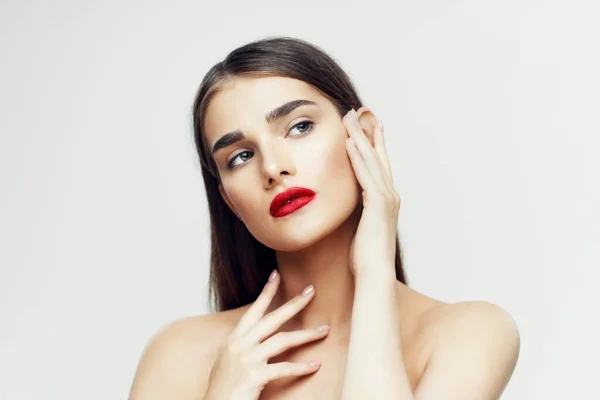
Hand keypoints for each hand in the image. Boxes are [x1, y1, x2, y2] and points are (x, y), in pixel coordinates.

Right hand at [204, 270, 328, 399]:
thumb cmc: (222, 388)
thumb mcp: (227, 360)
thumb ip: (242, 346)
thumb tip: (257, 338)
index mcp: (234, 339)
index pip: (253, 310)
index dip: (266, 292)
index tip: (277, 275)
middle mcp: (240, 344)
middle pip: (273, 318)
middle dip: (294, 303)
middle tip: (311, 291)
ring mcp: (247, 359)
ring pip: (283, 340)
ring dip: (306, 334)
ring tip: (324, 330)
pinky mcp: (254, 375)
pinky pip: (284, 367)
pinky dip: (301, 367)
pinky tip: (315, 365)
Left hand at [344, 108, 400, 278]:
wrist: (375, 275)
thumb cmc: (366, 258)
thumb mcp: (363, 230)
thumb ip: (360, 216)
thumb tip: (353, 213)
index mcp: (386, 201)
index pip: (379, 167)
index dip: (373, 145)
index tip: (367, 128)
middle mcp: (390, 195)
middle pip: (378, 157)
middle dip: (367, 133)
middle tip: (357, 113)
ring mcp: (386, 199)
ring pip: (371, 161)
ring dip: (359, 138)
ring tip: (349, 118)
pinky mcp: (377, 204)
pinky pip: (365, 175)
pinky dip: (357, 157)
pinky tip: (349, 142)